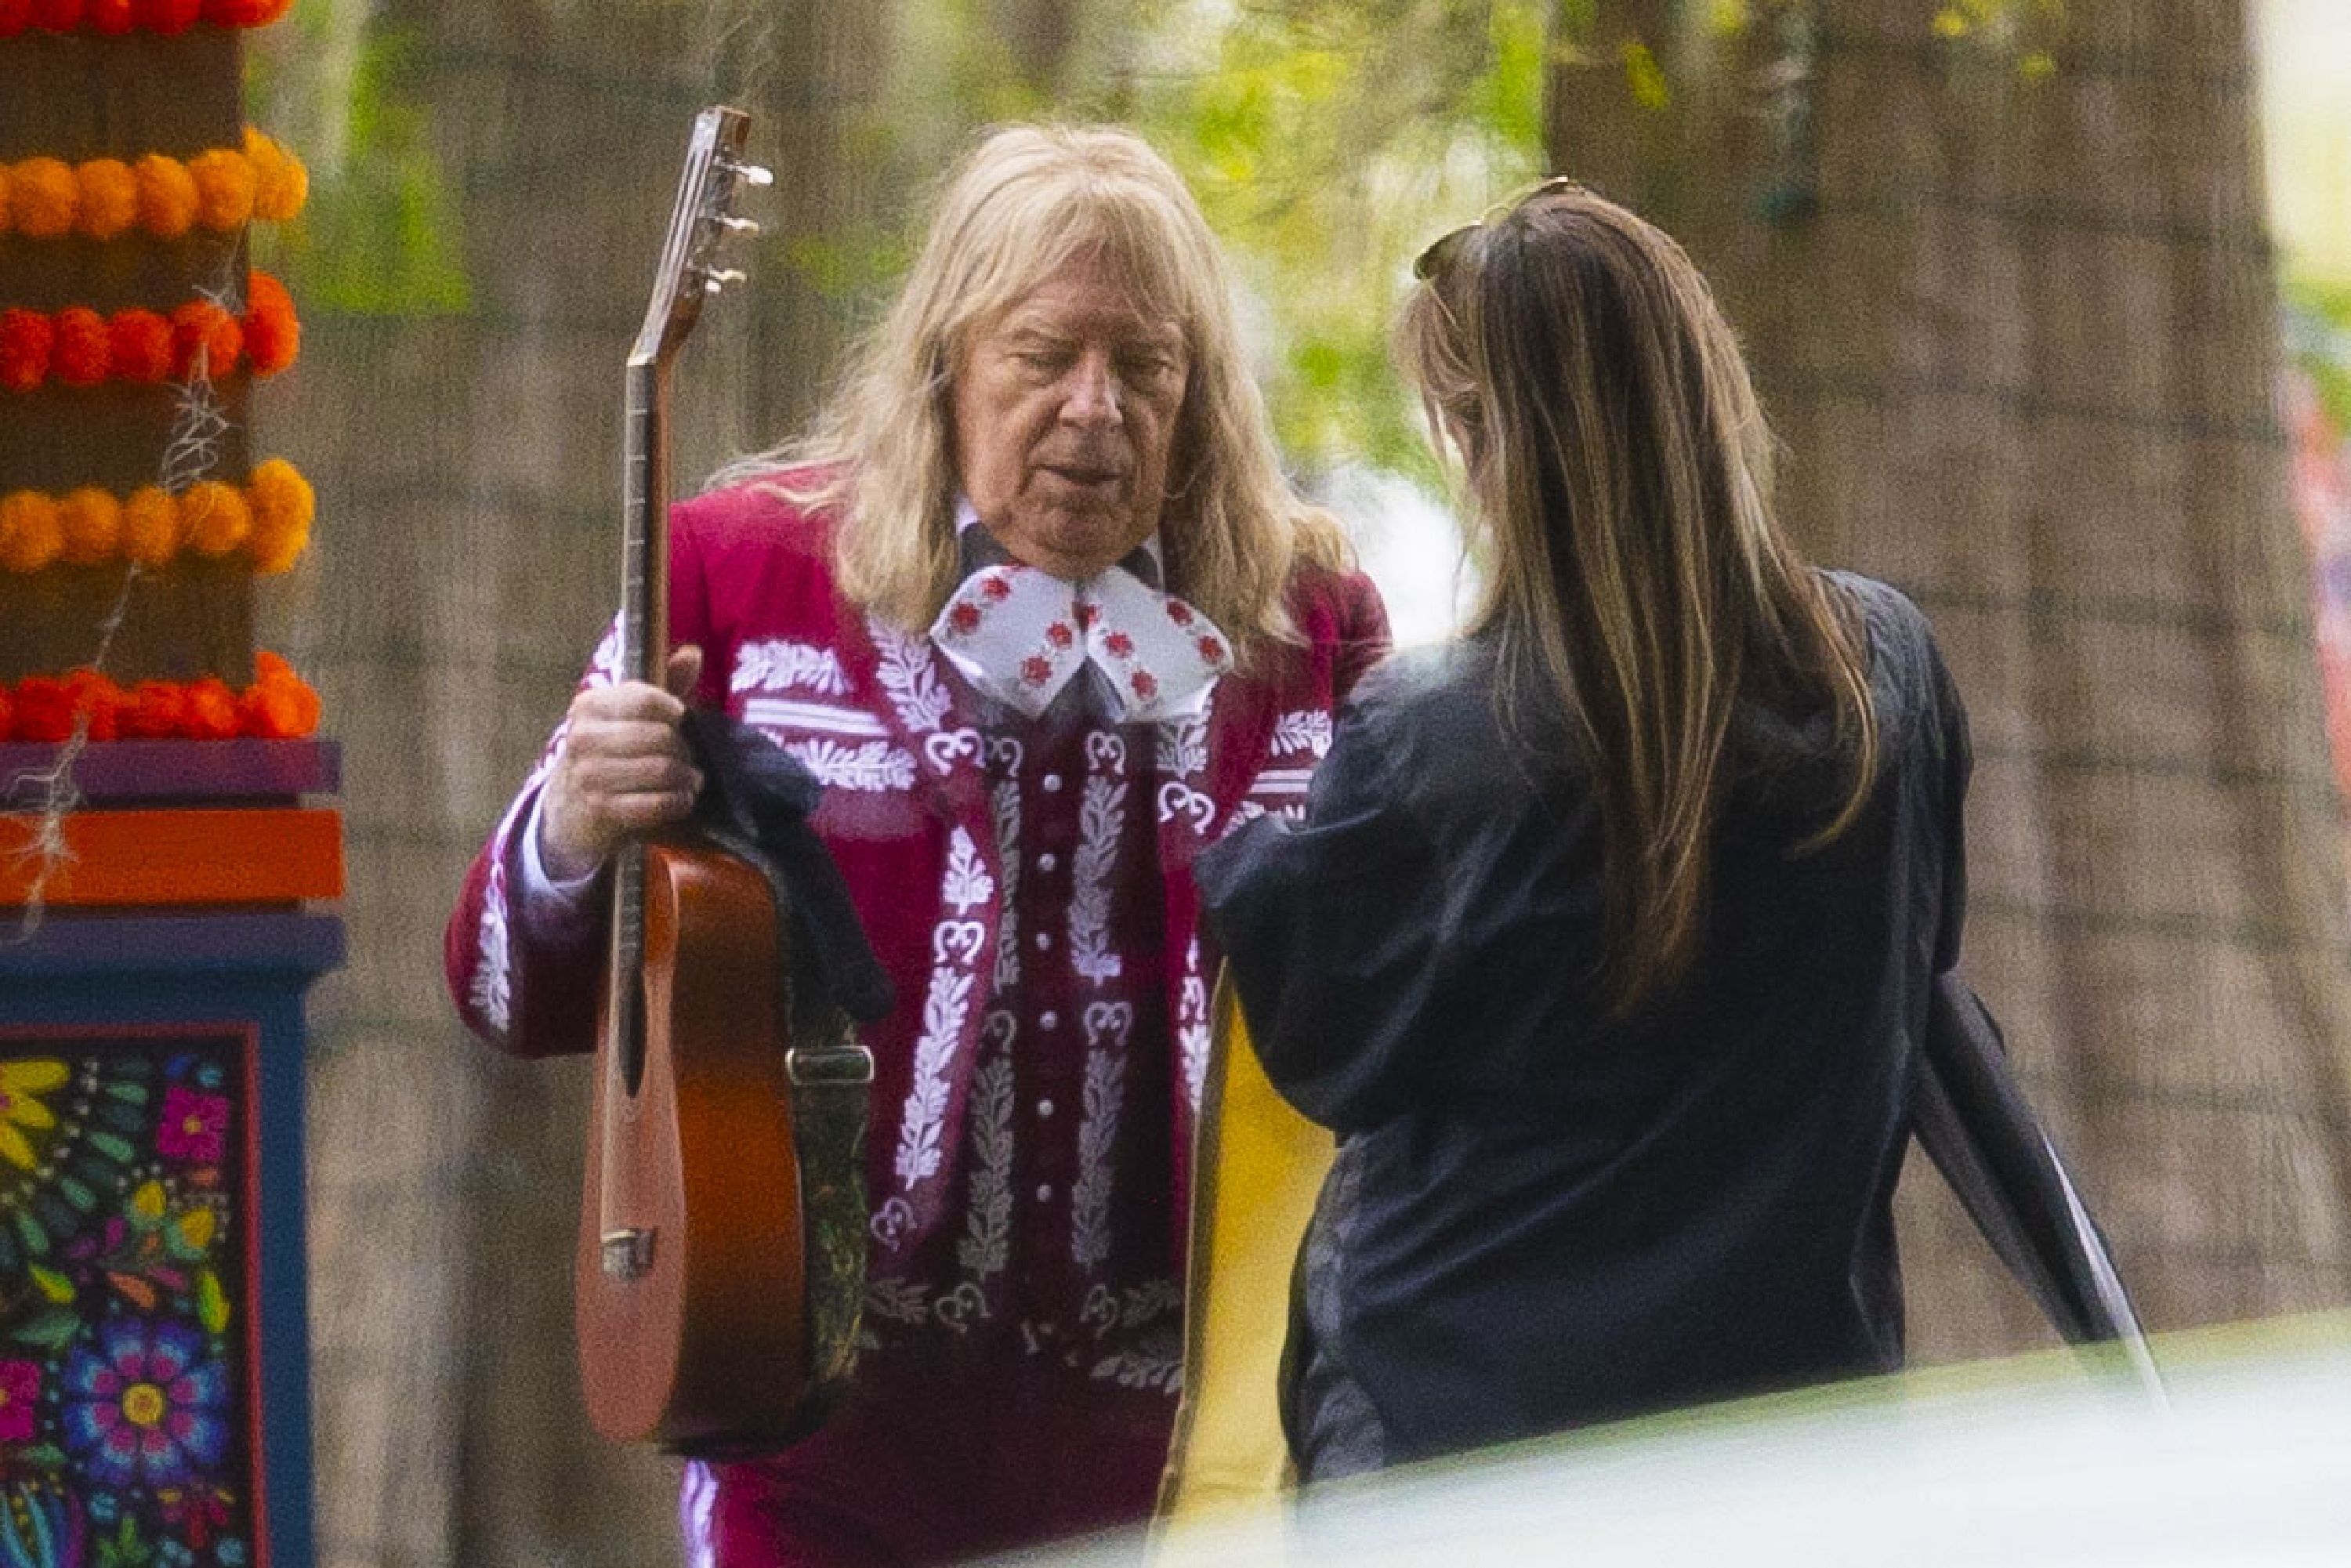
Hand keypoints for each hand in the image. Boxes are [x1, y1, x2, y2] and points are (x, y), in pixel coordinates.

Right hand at [538, 645, 705, 880]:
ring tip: (691, 779)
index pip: (645, 699)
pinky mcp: (601, 809)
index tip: (681, 720)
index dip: (674, 711)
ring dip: (687, 778)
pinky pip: (657, 803)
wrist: (571, 809)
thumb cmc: (611, 753)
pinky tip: (681, 799)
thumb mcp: (631, 716)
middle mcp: (584, 737)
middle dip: (685, 750)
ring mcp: (589, 775)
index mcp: (590, 706)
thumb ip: (665, 685)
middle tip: (690, 758)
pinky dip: (678, 802)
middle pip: (660, 737)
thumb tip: (693, 653)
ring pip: (662, 770)